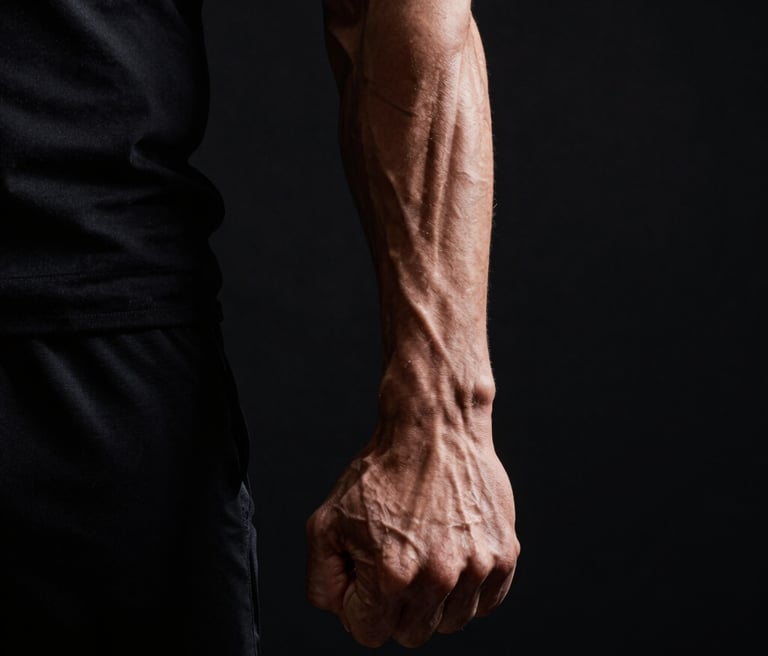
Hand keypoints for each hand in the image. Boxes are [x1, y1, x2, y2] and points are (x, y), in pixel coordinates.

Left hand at [306, 417, 519, 647]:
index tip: (366, 573)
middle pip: (412, 635)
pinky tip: (452, 552)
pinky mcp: (504, 555)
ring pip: (451, 622)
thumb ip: (322, 580)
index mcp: (390, 575)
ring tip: (426, 552)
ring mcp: (476, 568)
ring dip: (434, 599)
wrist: (434, 426)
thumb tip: (342, 613)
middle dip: (396, 607)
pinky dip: (467, 588)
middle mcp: (437, 578)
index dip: (360, 606)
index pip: (370, 634)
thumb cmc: (380, 471)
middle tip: (395, 562)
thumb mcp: (326, 521)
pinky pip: (485, 603)